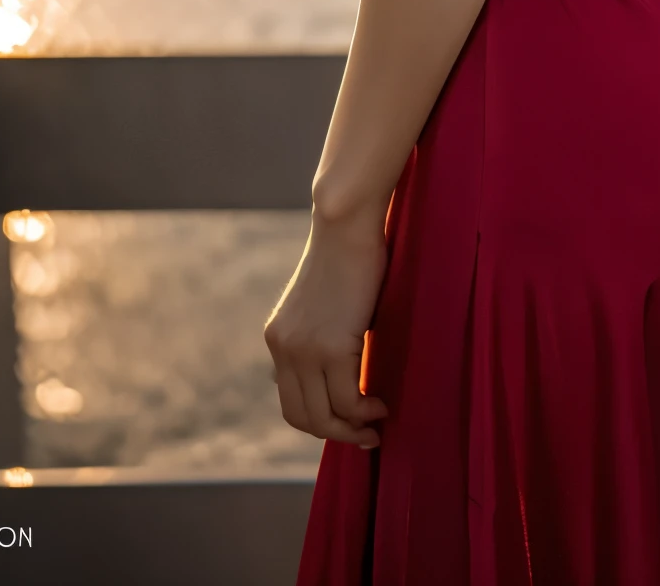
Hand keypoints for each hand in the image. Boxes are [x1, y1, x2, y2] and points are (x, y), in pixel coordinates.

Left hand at [264, 204, 390, 446]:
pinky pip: (348, 399)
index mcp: (278, 339)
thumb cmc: (347, 254)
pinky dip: (366, 411)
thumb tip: (341, 368)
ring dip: (353, 429)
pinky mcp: (331, 346)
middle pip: (301, 418)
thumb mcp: (323, 303)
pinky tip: (382, 405)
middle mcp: (283, 349)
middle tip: (366, 435)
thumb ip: (323, 335)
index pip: (290, 401)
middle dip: (336, 434)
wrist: (345, 223)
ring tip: (377, 423)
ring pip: (324, 417)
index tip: (348, 422)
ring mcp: (304, 350)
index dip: (319, 421)